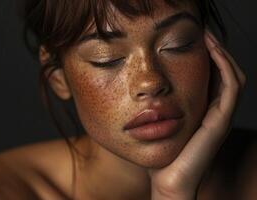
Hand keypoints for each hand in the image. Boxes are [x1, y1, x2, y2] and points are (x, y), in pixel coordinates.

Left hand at [148, 30, 245, 198]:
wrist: (167, 181)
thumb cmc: (159, 155)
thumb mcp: (158, 125)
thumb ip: (156, 108)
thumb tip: (140, 90)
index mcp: (202, 111)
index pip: (211, 77)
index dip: (206, 56)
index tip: (192, 38)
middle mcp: (214, 112)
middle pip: (223, 73)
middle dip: (215, 50)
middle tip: (202, 31)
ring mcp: (220, 117)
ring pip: (231, 76)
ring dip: (222, 53)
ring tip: (207, 36)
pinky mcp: (220, 121)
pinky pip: (230, 87)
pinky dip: (224, 66)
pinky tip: (211, 52)